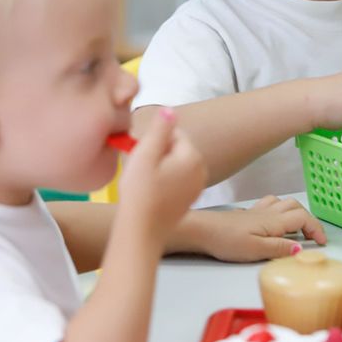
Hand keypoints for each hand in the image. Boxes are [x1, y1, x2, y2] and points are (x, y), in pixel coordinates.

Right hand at [118, 108, 207, 238]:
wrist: (141, 231)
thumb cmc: (140, 192)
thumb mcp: (145, 154)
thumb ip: (159, 128)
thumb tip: (170, 110)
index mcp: (193, 156)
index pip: (174, 133)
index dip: (154, 141)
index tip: (141, 155)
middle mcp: (201, 170)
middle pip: (177, 148)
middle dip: (159, 153)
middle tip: (141, 169)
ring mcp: (197, 187)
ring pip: (176, 164)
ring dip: (161, 167)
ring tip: (145, 182)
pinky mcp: (190, 200)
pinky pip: (177, 180)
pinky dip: (165, 182)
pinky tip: (152, 194)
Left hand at [191, 195, 327, 261]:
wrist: (200, 230)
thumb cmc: (226, 241)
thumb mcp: (255, 250)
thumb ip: (279, 248)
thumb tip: (301, 248)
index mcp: (273, 221)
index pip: (303, 218)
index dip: (316, 228)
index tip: (322, 242)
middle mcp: (267, 212)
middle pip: (296, 206)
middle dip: (309, 219)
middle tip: (312, 237)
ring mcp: (256, 211)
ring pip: (283, 202)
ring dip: (295, 212)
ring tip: (296, 229)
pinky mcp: (246, 214)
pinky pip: (269, 205)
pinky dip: (279, 211)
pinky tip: (272, 222)